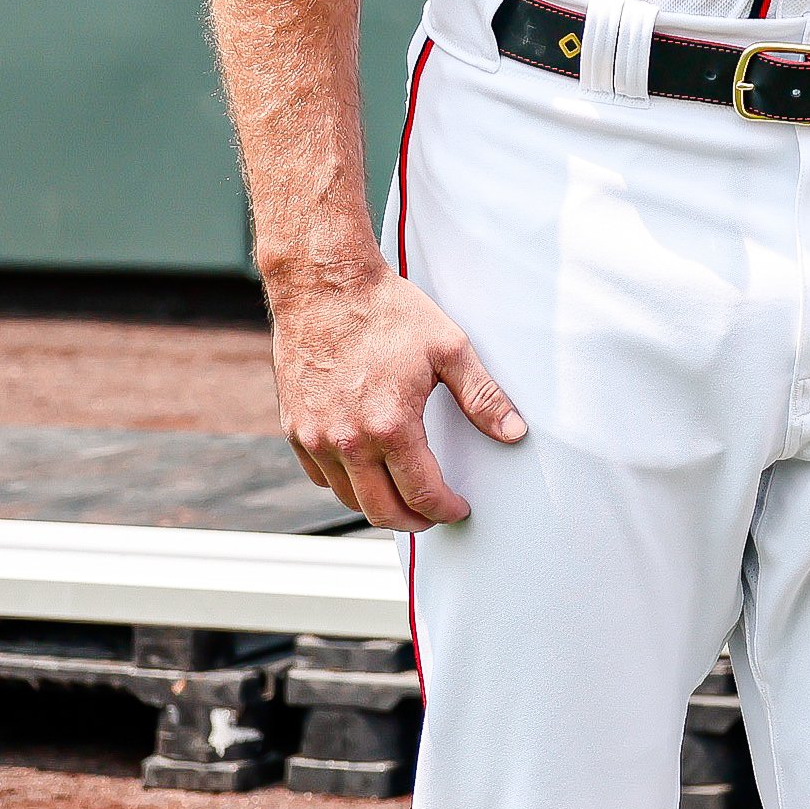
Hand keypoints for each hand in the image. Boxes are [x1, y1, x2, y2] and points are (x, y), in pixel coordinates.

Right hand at [268, 268, 523, 530]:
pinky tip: (367, 471)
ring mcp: (314, 438)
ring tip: (404, 497)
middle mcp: (346, 441)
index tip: (459, 509)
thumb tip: (515, 432)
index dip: (445, 510)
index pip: (421, 493)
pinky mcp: (294, 429)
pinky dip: (345, 484)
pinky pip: (320, 476)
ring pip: (348, 498)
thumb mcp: (449, 349)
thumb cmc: (388, 313)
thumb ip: (483, 397)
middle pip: (381, 511)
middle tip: (434, 516)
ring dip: (378, 506)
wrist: (324, 287)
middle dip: (414, 521)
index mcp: (390, 426)